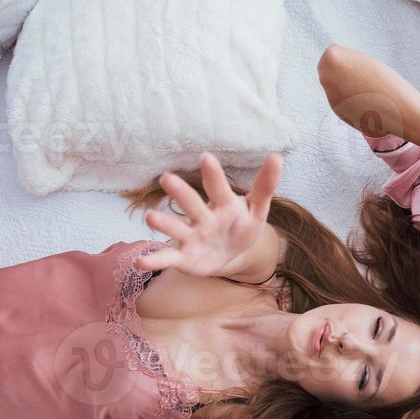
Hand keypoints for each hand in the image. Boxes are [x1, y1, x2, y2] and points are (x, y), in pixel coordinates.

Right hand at [140, 153, 280, 279]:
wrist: (229, 255)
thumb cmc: (240, 227)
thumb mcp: (257, 210)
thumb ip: (265, 187)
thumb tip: (277, 157)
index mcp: (222, 204)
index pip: (218, 187)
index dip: (213, 175)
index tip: (207, 158)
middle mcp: (202, 217)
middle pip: (191, 203)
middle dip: (181, 193)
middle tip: (167, 179)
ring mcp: (191, 236)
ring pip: (176, 228)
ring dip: (163, 223)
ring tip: (151, 217)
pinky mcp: (183, 257)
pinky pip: (168, 258)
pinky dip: (155, 259)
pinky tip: (141, 261)